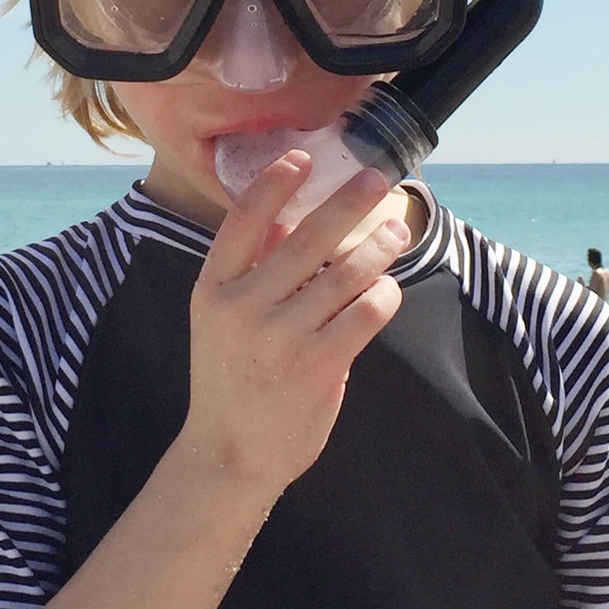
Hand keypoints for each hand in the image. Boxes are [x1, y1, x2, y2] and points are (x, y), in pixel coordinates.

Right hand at [181, 153, 407, 504]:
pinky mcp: (319, 366)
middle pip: (308, 237)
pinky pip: (366, 313)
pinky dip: (383, 294)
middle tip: (377, 178)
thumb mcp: (221, 319)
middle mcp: (243, 308)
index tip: (304, 157)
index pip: (244, 220)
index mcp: (213, 288)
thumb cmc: (231, 376)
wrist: (230, 451)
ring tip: (395, 232)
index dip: (275, 183)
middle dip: (349, 201)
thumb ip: (253, 270)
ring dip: (379, 247)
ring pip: (347, 273)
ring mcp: (281, 338)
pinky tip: (387, 288)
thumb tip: (292, 220)